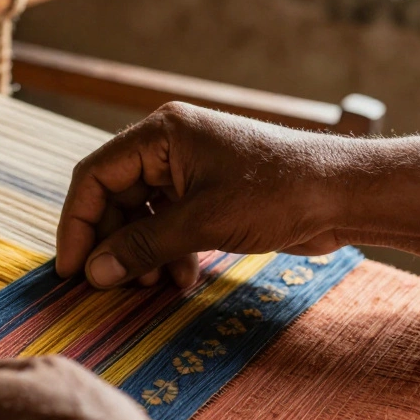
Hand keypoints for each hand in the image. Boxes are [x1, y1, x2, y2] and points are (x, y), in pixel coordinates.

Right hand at [57, 103, 351, 288]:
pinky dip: (167, 253)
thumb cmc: (278, 192)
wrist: (345, 195)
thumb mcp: (202, 222)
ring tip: (148, 285)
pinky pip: (169, 225)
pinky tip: (180, 278)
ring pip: (141, 216)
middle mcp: (169, 147)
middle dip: (113, 244)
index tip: (73, 269)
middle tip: (109, 286)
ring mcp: (189, 171)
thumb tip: (94, 274)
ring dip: (139, 254)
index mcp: (161, 134)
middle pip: (114, 198)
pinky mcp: (209, 195)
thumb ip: (141, 246)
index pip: (94, 176)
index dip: (78, 224)